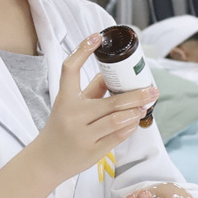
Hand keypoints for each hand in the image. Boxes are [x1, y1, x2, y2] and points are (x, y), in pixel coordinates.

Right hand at [33, 35, 158, 182]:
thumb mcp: (69, 106)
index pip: (70, 69)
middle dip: (136, 95)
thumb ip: (91, 91)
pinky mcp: (92, 151)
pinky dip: (130, 127)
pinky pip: (117, 136)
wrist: (45, 160)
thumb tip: (113, 75)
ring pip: (117, 120)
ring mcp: (83, 135)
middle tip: (152, 89)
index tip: (97, 37)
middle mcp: (73, 115)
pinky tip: (135, 121)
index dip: (82, 50)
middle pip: (110, 101)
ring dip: (135, 112)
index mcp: (65, 99)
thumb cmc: (60, 128)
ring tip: (146, 105)